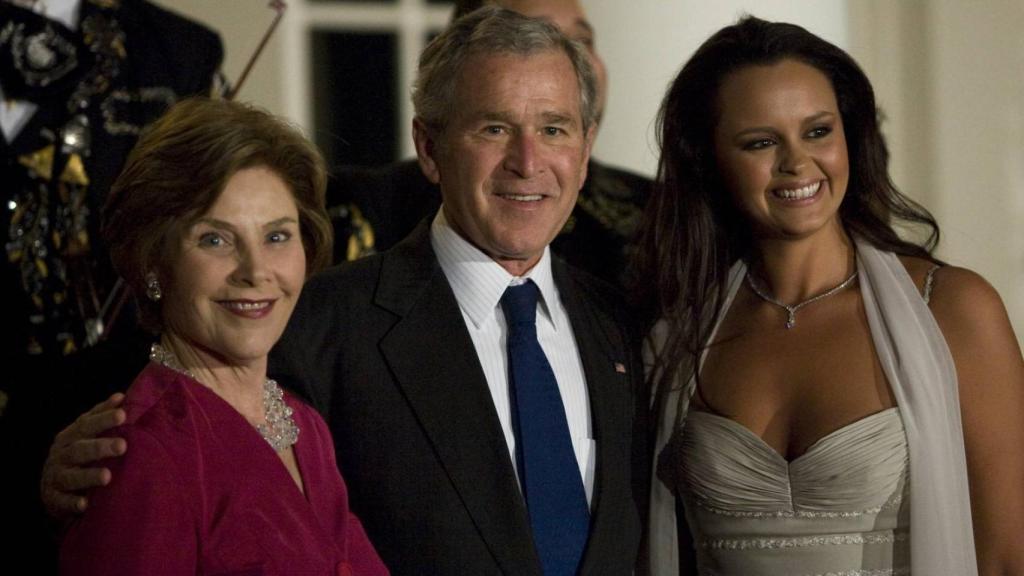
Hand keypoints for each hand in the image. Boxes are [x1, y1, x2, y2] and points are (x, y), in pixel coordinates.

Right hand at [40, 393, 127, 518]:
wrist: (53, 487)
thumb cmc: (78, 455)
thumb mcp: (85, 435)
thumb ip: (100, 416)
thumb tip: (120, 397)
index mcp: (70, 437)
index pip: (86, 425)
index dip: (103, 419)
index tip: (123, 414)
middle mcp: (60, 455)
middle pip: (79, 449)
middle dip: (100, 447)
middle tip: (122, 446)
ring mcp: (55, 477)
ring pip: (71, 476)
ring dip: (89, 476)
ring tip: (107, 476)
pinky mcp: (54, 499)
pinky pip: (62, 502)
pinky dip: (72, 503)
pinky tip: (85, 504)